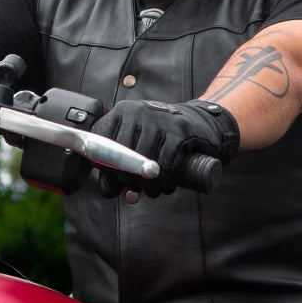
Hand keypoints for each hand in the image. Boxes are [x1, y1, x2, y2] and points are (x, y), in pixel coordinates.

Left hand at [91, 99, 239, 196]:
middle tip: (137, 187)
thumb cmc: (163, 139)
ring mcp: (159, 118)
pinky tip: (167, 186)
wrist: (201, 124)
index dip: (103, 164)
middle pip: (122, 154)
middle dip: (127, 179)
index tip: (114, 177)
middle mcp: (137, 111)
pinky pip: (166, 162)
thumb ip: (121, 168)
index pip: (100, 139)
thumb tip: (109, 191)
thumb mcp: (139, 148)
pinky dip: (165, 180)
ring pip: (144, 160)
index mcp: (121, 112)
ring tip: (153, 190)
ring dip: (148, 184)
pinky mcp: (179, 129)